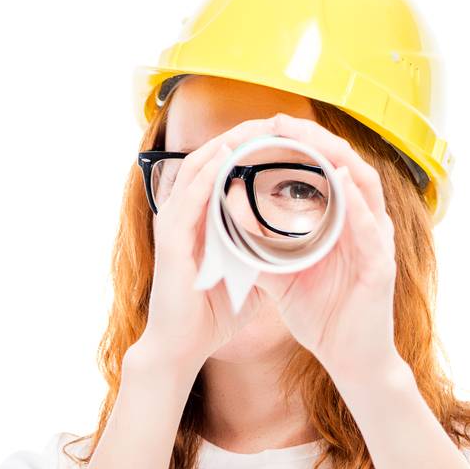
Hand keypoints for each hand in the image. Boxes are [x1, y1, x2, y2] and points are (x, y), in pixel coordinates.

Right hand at [136, 115, 290, 377]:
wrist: (182, 349)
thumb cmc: (212, 316)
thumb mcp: (249, 276)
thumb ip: (265, 255)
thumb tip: (298, 248)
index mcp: (201, 218)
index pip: (225, 169)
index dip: (251, 148)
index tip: (283, 136)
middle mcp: (183, 213)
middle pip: (212, 157)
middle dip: (243, 136)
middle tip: (276, 120)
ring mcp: (174, 222)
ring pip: (200, 166)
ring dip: (229, 143)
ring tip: (258, 126)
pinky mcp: (172, 238)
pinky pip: (191, 194)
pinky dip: (211, 172)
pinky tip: (230, 155)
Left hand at [246, 112, 401, 387]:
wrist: (351, 363)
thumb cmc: (324, 320)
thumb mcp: (284, 277)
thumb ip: (262, 249)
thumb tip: (230, 224)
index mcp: (344, 224)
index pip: (326, 171)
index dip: (301, 146)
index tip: (269, 127)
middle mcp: (365, 226)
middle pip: (346, 166)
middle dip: (315, 139)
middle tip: (281, 121)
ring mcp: (377, 244)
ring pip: (364, 185)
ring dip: (336, 157)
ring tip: (309, 137)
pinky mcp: (382, 267)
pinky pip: (370, 226)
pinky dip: (355, 201)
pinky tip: (339, 179)